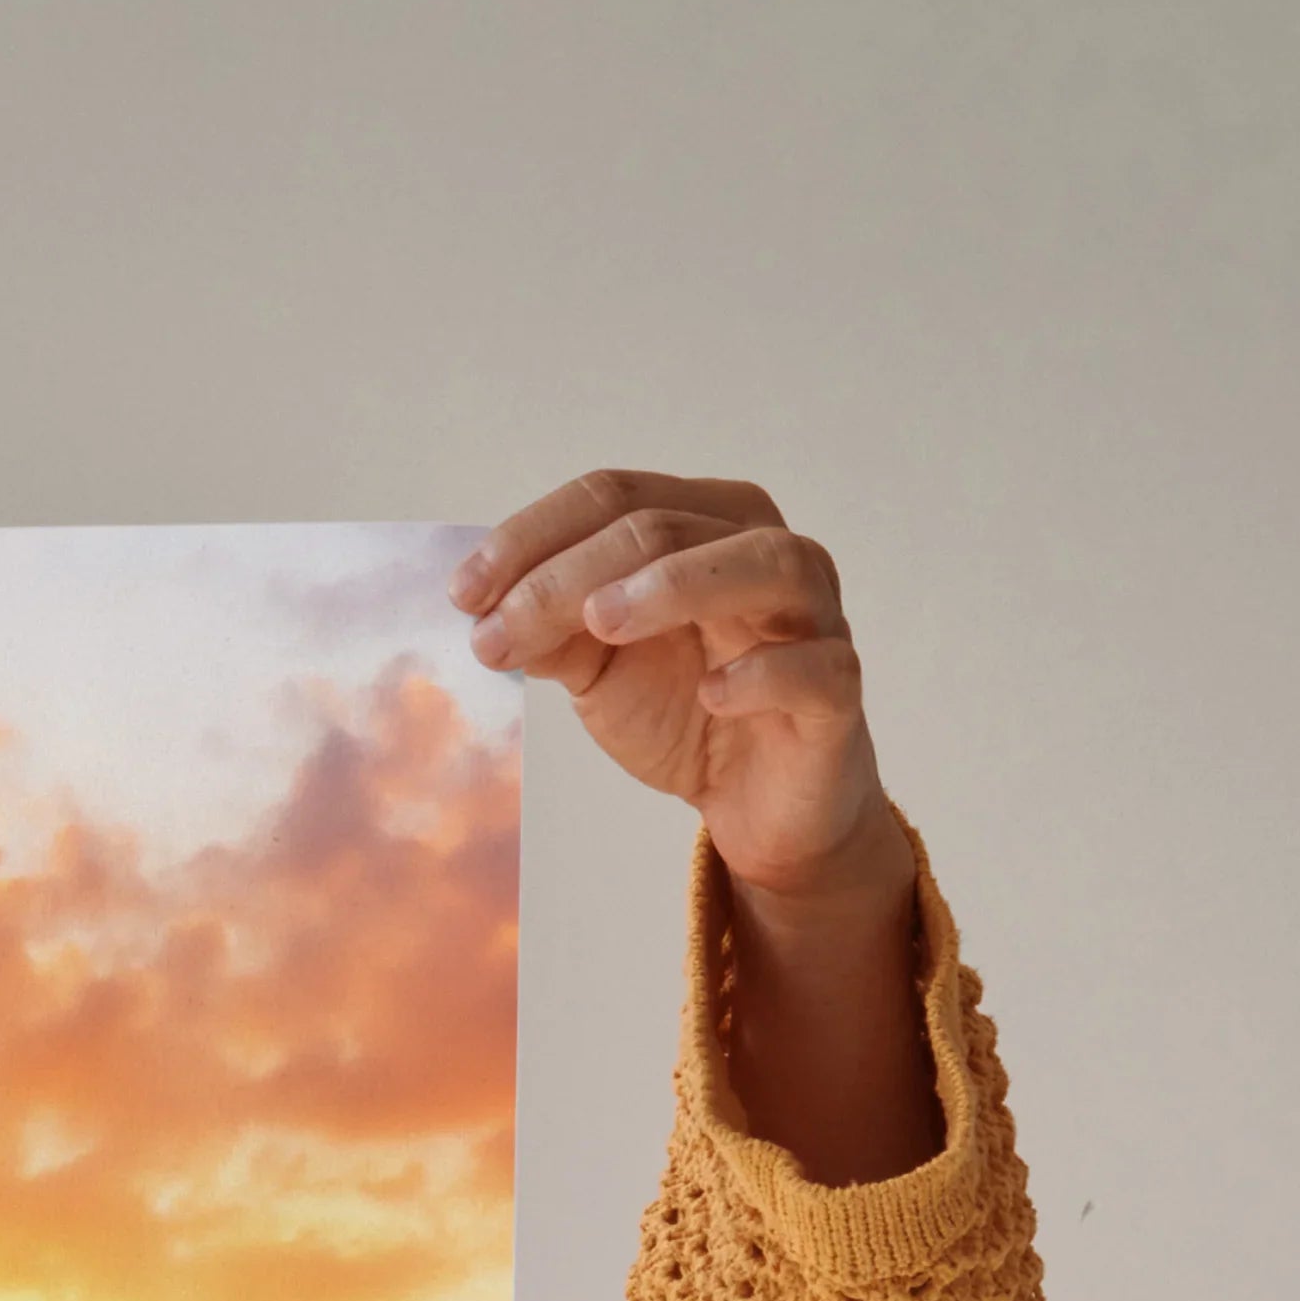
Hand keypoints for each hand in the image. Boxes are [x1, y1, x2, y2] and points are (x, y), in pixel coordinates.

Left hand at [455, 470, 937, 1178]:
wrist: (756, 803)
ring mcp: (812, 616)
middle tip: (497, 631)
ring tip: (600, 622)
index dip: (532, 537)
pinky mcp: (836, 691)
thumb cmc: (685, 710)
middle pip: (666, 526)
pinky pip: (814, 667)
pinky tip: (711, 694)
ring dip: (674, 585)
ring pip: (760, 564)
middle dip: (568, 576)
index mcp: (705, 526)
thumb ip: (552, 631)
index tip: (463, 594)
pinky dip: (762, 673)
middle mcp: (765, 552)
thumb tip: (485, 609)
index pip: (615, 496)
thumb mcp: (599, 668)